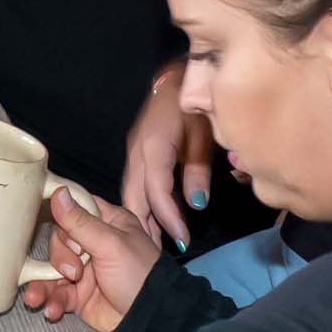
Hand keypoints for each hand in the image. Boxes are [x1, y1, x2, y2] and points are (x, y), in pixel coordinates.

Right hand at [21, 187, 163, 331]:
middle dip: (59, 258)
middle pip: (58, 240)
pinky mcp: (78, 294)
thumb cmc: (139, 276)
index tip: (52, 223)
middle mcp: (93, 243)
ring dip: (43, 283)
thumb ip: (80, 222)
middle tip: (74, 273)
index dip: (62, 216)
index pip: (75, 208)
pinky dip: (51, 300)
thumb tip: (58, 192)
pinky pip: (56, 293)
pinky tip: (50, 309)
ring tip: (37, 297)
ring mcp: (84, 270)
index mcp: (107, 223)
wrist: (149, 320)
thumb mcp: (110, 245)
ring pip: (52, 268)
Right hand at [120, 65, 210, 249]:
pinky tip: (152, 216)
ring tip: (153, 242)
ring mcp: (133, 151)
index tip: (182, 240)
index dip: (168, 218)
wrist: (176, 77)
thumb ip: (197, 171)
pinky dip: (141, 202)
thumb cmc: (193, 106)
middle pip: (133, 197)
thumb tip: (196, 204)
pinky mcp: (136, 151)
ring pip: (130, 191)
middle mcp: (137, 152)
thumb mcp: (202, 136)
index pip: (157, 192)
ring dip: (140, 217)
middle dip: (144, 226)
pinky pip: (134, 182)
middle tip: (157, 254)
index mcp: (153, 148)